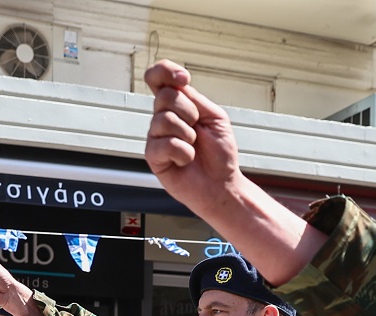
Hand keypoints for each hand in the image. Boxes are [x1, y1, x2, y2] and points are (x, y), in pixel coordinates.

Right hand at [143, 60, 242, 220]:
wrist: (221, 184)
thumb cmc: (219, 154)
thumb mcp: (214, 116)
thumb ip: (194, 98)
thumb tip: (177, 84)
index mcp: (178, 105)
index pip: (158, 77)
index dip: (165, 71)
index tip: (184, 79)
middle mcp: (163, 117)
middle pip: (165, 96)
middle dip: (189, 112)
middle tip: (197, 129)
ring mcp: (156, 136)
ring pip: (164, 119)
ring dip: (188, 135)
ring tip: (193, 147)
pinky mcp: (153, 156)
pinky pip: (165, 144)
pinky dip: (183, 153)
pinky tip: (186, 160)